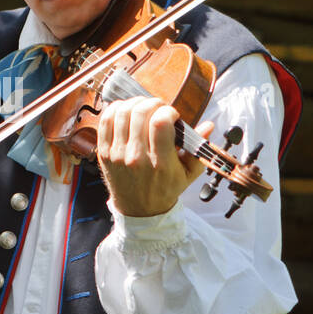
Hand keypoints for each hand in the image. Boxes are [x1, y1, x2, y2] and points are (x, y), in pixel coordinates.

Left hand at [96, 96, 214, 216]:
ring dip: (135, 103)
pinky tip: (127, 111)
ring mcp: (117, 154)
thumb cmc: (165, 189)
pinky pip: (106, 120)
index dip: (168, 111)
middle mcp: (137, 157)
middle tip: (159, 109)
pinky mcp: (103, 152)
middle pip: (140, 113)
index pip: (160, 123)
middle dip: (153, 103)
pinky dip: (116, 109)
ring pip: (122, 113)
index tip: (172, 115)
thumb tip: (209, 125)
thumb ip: (199, 149)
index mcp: (160, 162)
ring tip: (144, 108)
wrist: (139, 210)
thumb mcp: (189, 174)